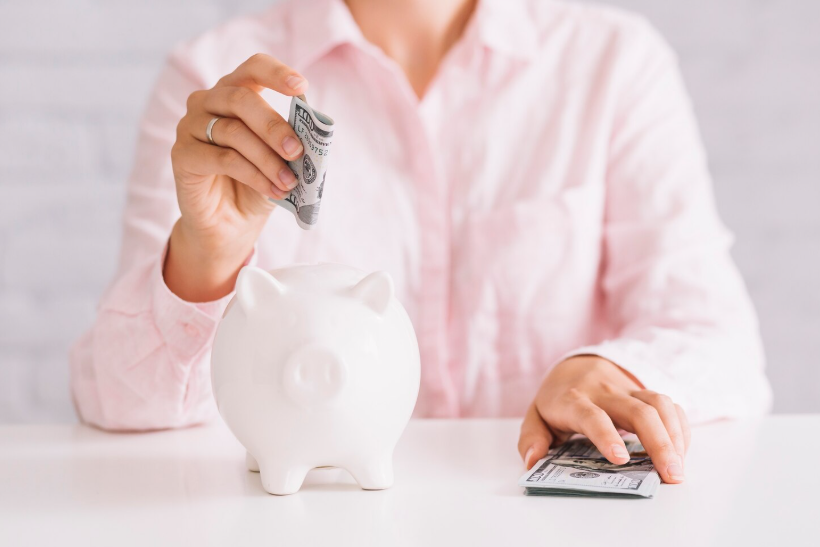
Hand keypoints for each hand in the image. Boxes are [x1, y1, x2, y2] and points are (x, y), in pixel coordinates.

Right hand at [165, 54, 308, 301]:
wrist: (231, 225)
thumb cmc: (258, 184)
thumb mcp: (282, 161)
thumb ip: (292, 142)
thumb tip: (314, 135)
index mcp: (234, 94)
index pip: (253, 68)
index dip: (276, 73)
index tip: (302, 87)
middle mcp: (207, 102)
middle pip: (241, 98)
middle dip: (274, 126)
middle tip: (297, 151)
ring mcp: (189, 126)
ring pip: (233, 132)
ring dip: (267, 159)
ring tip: (289, 182)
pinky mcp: (182, 155)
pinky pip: (223, 158)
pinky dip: (253, 175)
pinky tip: (272, 190)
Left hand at [518, 355, 690, 483]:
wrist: (576, 365)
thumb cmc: (558, 399)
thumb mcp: (536, 416)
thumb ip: (531, 438)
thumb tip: (534, 461)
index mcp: (573, 400)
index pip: (592, 415)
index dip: (606, 435)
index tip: (620, 459)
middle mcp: (604, 392)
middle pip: (638, 411)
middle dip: (658, 443)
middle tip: (670, 475)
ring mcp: (628, 389)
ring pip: (659, 405)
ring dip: (674, 436)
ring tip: (678, 468)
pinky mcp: (644, 392)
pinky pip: (670, 405)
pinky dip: (680, 428)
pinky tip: (680, 452)